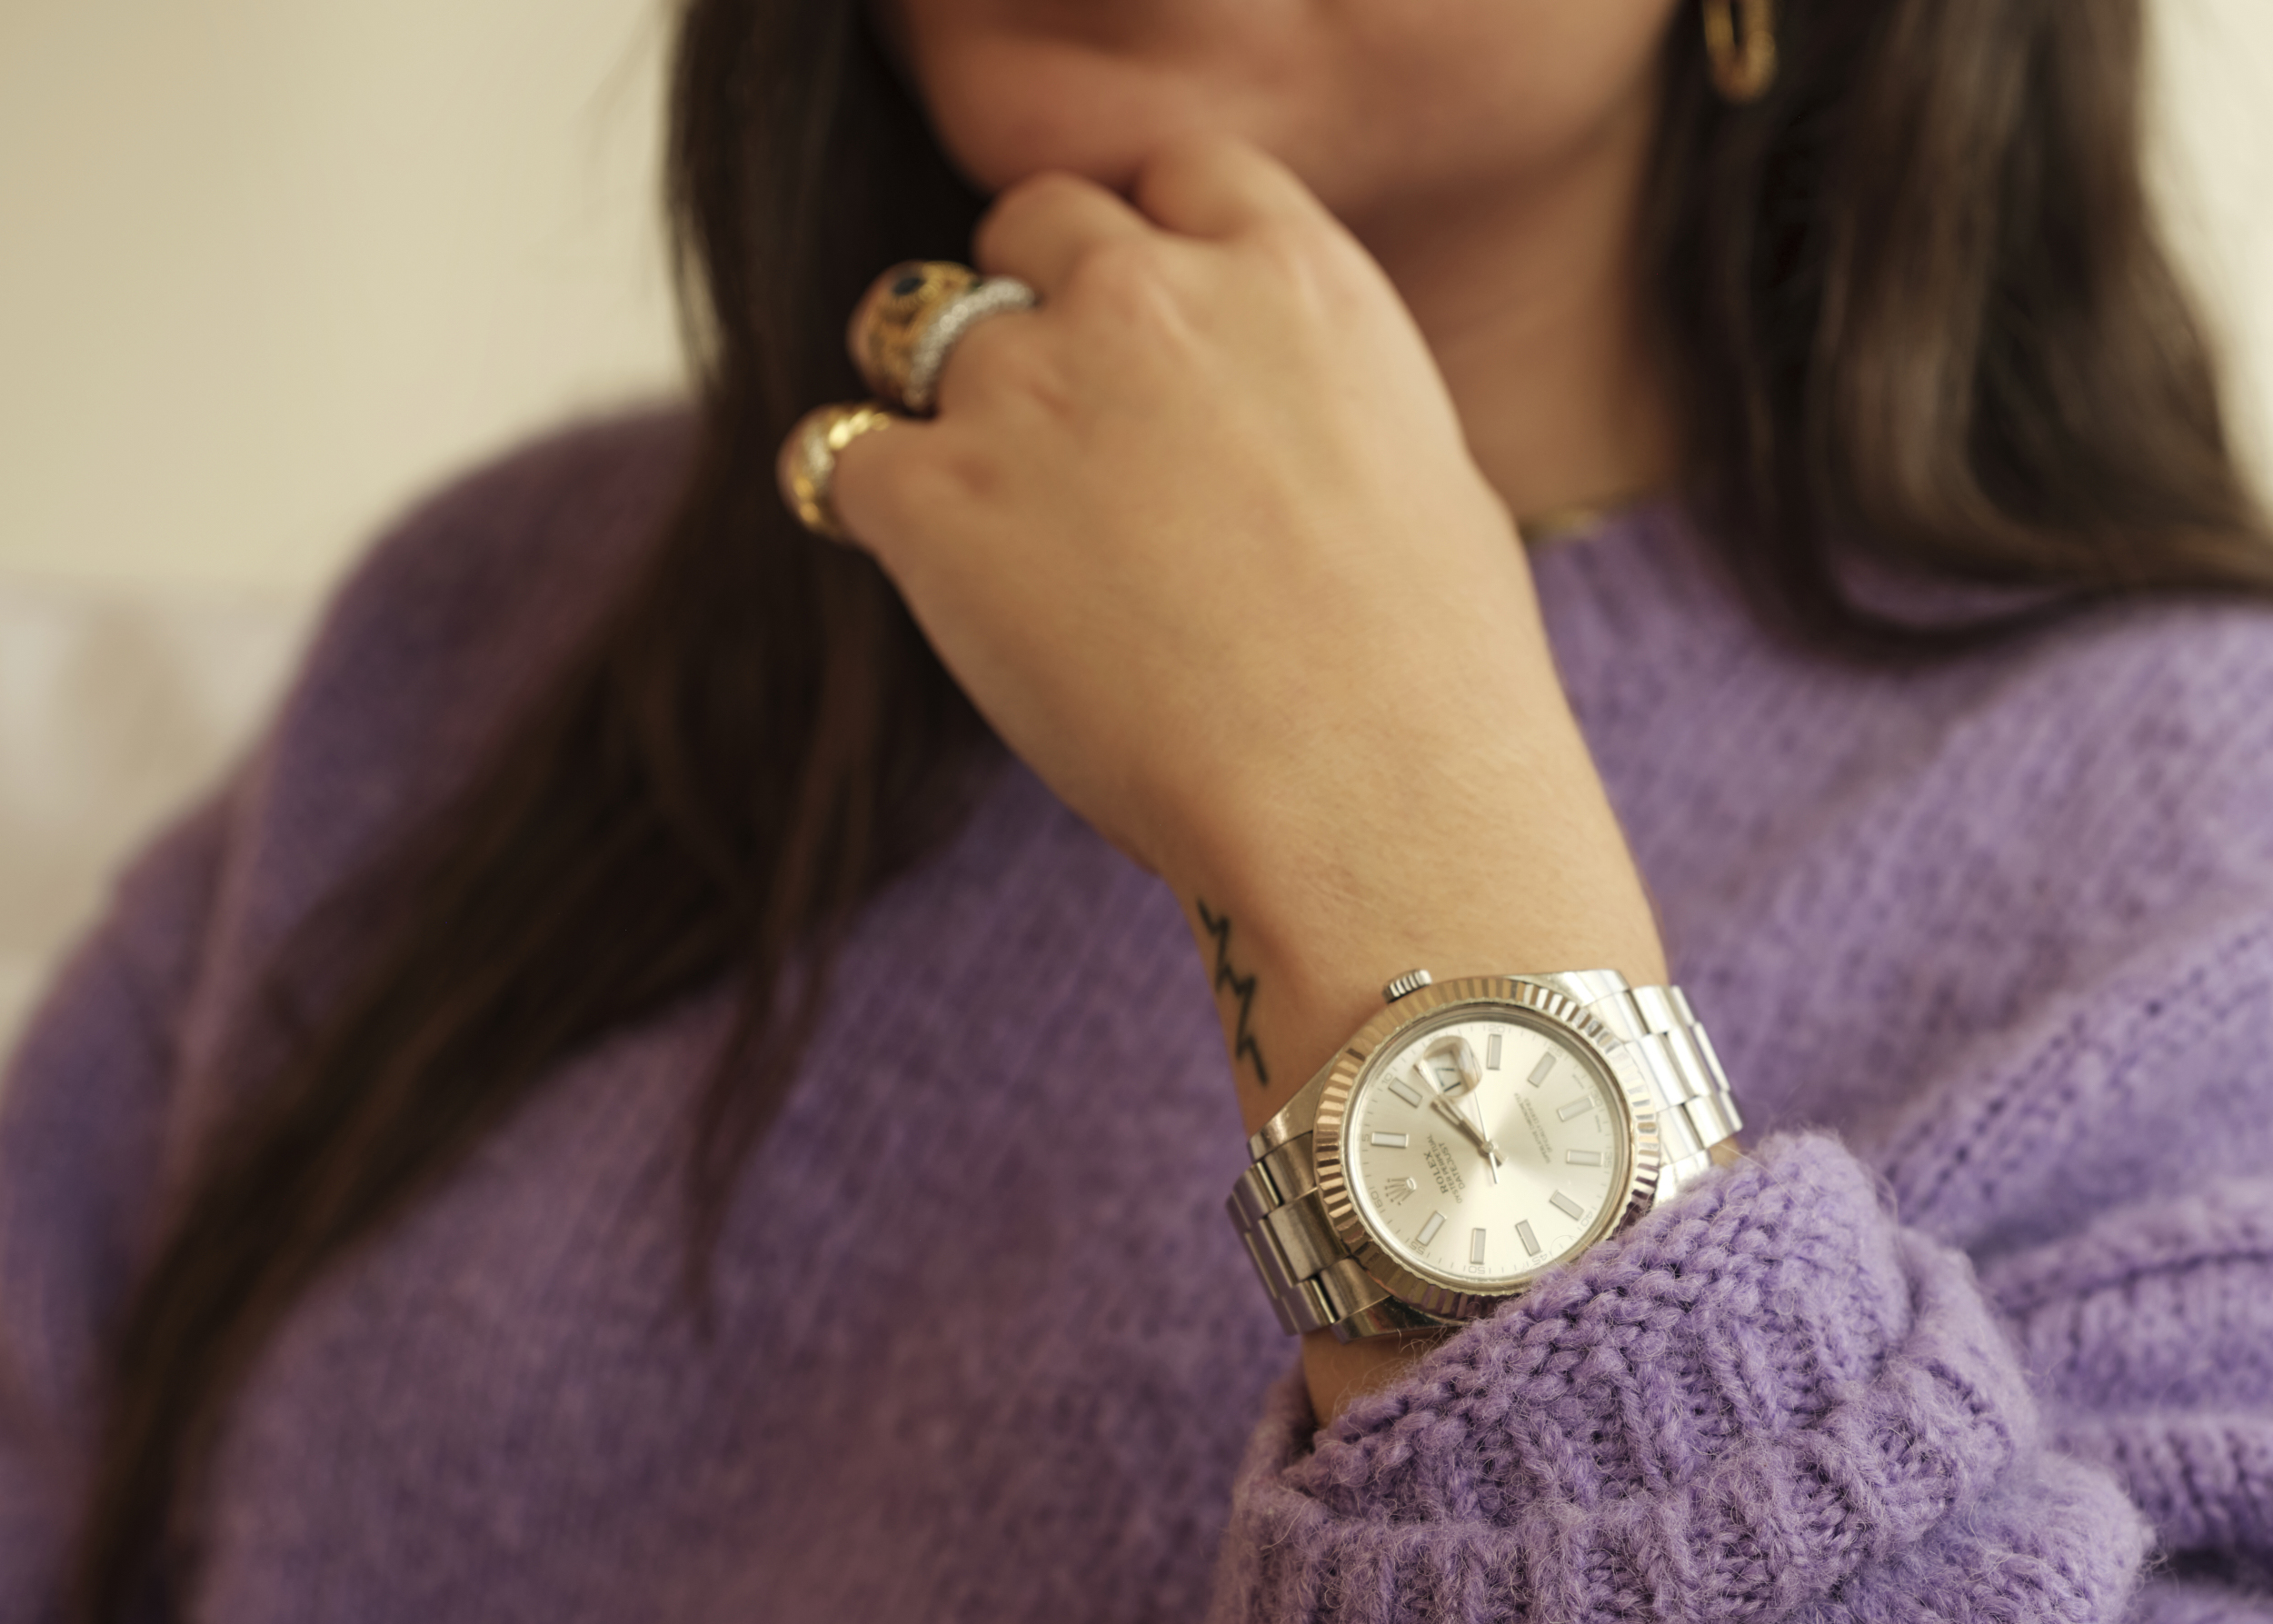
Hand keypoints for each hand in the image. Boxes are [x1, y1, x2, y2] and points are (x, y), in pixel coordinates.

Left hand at [833, 136, 1664, 1135]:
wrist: (1372, 803)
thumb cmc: (1432, 685)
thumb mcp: (1423, 475)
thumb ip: (1312, 397)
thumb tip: (1259, 421)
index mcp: (1295, 277)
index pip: (1174, 170)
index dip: (1140, 239)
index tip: (1135, 317)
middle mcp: (1154, 299)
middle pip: (1032, 223)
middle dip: (1030, 303)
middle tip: (1052, 425)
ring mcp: (1032, 390)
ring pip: (911, 324)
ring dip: (940, 401)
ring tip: (993, 517)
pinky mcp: (936, 500)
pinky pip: (840, 454)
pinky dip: (872, 508)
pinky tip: (935, 581)